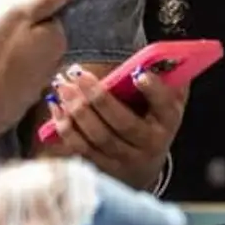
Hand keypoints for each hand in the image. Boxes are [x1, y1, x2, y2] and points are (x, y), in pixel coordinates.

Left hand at [41, 64, 185, 189]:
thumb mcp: (164, 101)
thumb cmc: (152, 121)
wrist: (144, 165)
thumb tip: (155, 55)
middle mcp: (149, 144)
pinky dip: (67, 128)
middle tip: (78, 75)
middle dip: (99, 98)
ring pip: (99, 138)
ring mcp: (126, 160)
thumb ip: (163, 79)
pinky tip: (57, 107)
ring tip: (64, 88)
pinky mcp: (104, 169)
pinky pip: (82, 149)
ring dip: (78, 112)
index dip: (153, 90)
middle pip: (123, 123)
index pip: (164, 106)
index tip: (138, 74)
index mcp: (167, 122)